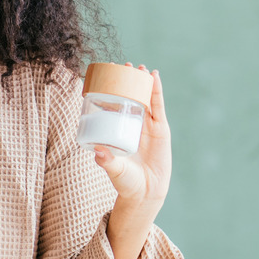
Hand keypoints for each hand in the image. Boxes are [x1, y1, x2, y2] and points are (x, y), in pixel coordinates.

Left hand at [94, 64, 171, 208]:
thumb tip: (97, 152)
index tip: (105, 74)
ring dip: (142, 82)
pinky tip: (154, 77)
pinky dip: (157, 91)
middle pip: (129, 97)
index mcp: (117, 130)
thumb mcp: (114, 169)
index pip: (112, 105)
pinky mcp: (161, 130)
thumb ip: (106, 161)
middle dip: (126, 81)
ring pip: (144, 99)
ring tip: (139, 67)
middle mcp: (131, 126)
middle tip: (122, 65)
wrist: (145, 194)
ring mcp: (147, 127)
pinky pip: (158, 107)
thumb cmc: (126, 182)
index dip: (110, 90)